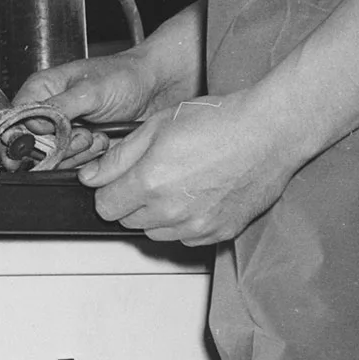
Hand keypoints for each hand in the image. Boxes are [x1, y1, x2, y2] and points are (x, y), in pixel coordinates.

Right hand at [12, 43, 198, 169]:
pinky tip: (102, 143)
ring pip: (54, 158)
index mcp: (41, 90)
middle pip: (32, 145)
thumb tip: (32, 124)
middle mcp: (49, 112)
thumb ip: (57, 107)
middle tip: (80, 135)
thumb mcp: (89, 89)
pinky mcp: (82, 149)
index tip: (41, 141)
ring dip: (76, 153)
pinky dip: (89, 160)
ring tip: (95, 136)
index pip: (14, 119)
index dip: (23, 135)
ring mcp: (66, 132)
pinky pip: (74, 165)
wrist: (157, 89)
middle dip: (57, 146)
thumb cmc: (124, 76)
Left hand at [76, 91, 297, 244]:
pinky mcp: (220, 233)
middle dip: (130, 200)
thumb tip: (90, 177)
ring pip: (156, 233)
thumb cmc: (218, 121)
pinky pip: (187, 238)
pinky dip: (184, 223)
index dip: (107, 189)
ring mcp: (198, 226)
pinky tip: (196, 195)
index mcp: (150, 182)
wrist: (268, 133)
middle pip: (128, 221)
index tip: (117, 178)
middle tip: (150, 173)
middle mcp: (171, 212)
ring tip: (176, 182)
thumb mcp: (156, 126)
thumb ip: (118, 157)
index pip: (105, 206)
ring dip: (156, 214)